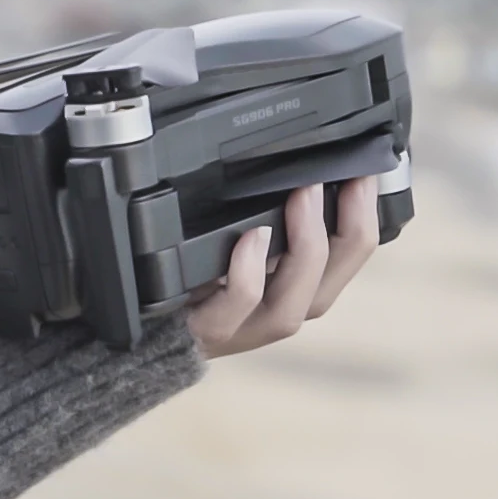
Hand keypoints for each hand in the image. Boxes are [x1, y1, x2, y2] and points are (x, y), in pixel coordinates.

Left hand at [186, 176, 378, 358]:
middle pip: (325, 292)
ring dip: (306, 249)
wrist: (130, 323)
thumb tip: (289, 168)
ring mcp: (236, 329)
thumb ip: (260, 221)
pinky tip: (250, 238)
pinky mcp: (201, 331)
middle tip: (350, 183)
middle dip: (350, 237)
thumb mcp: (227, 244)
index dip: (363, 226)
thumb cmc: (181, 276)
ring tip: (305, 196)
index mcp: (282, 293)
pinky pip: (233, 310)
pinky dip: (249, 274)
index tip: (367, 178)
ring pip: (291, 308)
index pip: (339, 269)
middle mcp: (265, 317)